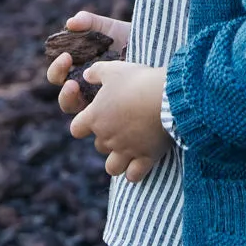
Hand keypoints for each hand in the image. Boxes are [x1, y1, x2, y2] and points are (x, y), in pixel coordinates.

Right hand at [45, 10, 131, 115]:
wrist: (160, 52)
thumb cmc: (133, 41)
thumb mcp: (111, 29)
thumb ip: (91, 22)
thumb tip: (70, 23)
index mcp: (81, 71)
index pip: (59, 76)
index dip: (57, 68)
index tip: (66, 57)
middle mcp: (88, 90)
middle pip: (66, 99)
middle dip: (65, 91)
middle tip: (72, 82)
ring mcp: (102, 103)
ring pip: (79, 114)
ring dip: (73, 102)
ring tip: (78, 90)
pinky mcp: (116, 114)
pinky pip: (103, 120)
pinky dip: (100, 113)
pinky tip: (109, 102)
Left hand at [69, 60, 170, 183]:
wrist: (168, 96)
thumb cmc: (139, 81)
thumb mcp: (115, 69)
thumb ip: (96, 72)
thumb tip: (86, 75)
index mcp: (95, 117)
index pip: (76, 129)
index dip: (83, 123)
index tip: (94, 116)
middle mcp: (107, 137)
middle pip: (98, 145)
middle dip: (107, 137)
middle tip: (122, 123)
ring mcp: (126, 150)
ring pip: (112, 167)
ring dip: (117, 159)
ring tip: (128, 147)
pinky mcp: (145, 158)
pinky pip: (134, 175)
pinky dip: (135, 171)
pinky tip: (141, 160)